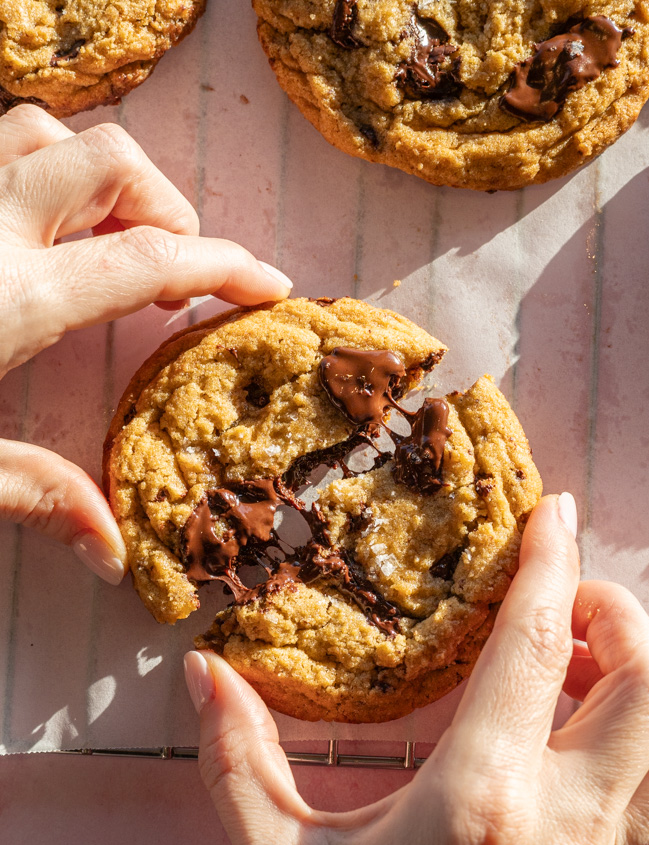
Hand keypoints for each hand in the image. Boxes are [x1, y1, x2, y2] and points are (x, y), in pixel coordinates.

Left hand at [0, 105, 291, 583]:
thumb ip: (32, 495)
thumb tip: (110, 553)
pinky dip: (34, 175)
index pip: (149, 264)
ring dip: (96, 179)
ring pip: (42, 133)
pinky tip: (29, 234)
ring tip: (106, 242)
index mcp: (7, 298)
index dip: (223, 268)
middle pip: (107, 159)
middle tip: (172, 269)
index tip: (269, 285)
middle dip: (164, 204)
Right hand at [185, 494, 648, 844]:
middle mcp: (558, 828)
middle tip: (559, 600)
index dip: (551, 562)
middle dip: (618, 615)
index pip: (538, 647)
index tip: (550, 509)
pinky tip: (594, 739)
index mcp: (476, 802)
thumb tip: (204, 672)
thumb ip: (236, 756)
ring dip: (646, 679)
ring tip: (581, 661)